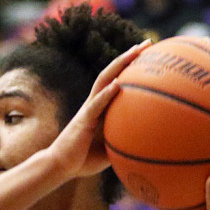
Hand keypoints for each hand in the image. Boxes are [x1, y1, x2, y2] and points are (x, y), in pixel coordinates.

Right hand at [46, 39, 151, 180]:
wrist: (60, 166)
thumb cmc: (83, 160)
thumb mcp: (111, 150)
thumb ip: (124, 141)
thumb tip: (147, 144)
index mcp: (101, 107)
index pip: (118, 80)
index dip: (131, 67)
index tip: (149, 55)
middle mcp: (95, 102)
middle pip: (113, 72)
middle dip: (129, 56)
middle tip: (147, 43)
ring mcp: (88, 109)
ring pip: (103, 80)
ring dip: (119, 65)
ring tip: (134, 52)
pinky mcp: (83, 120)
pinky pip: (96, 104)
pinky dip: (106, 94)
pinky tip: (118, 84)